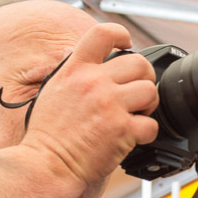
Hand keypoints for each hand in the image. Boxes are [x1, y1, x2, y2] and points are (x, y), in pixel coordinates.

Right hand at [21, 23, 159, 188]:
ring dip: (148, 104)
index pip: (103, 33)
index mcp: (75, 70)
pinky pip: (151, 125)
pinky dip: (146, 132)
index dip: (121, 35)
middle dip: (144, 77)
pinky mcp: (122, 129)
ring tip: (137, 114)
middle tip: (138, 91)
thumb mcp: (52, 91)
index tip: (127, 44)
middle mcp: (93, 83)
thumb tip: (75, 53)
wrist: (46, 164)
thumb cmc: (47, 135)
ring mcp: (109, 105)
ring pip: (150, 91)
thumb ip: (70, 71)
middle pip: (138, 63)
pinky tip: (133, 136)